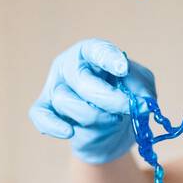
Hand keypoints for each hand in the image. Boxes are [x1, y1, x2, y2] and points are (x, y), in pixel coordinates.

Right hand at [29, 39, 155, 163]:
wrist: (114, 131)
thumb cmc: (125, 100)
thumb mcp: (141, 88)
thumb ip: (141, 88)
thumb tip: (141, 101)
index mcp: (93, 54)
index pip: (96, 50)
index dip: (108, 58)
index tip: (123, 69)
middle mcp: (70, 66)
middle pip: (82, 80)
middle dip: (109, 98)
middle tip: (129, 109)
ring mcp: (56, 87)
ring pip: (66, 101)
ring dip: (94, 116)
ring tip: (113, 120)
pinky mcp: (47, 110)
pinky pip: (41, 116)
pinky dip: (54, 126)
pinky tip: (69, 131)